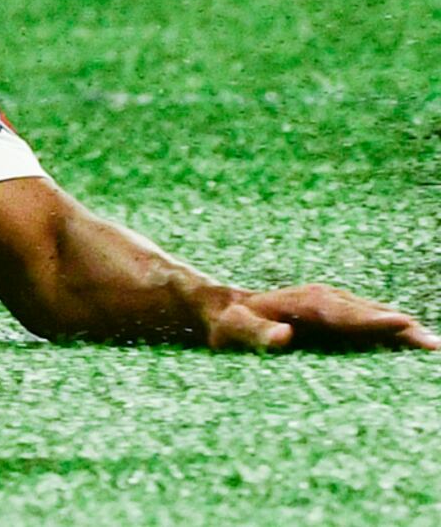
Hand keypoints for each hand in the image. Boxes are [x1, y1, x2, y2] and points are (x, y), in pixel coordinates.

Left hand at [198, 282, 438, 353]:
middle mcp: (325, 299)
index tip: (403, 325)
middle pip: (369, 313)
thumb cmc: (230, 325)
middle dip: (401, 327)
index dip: (374, 321)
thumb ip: (257, 334)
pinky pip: (370, 322)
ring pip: (374, 315)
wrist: (225, 310)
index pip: (345, 314)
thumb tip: (285, 335)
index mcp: (304, 302)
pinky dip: (393, 330)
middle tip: (433, 344)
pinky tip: (412, 343)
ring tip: (432, 345)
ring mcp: (333, 306)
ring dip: (403, 329)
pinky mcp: (337, 316)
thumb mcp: (235, 331)